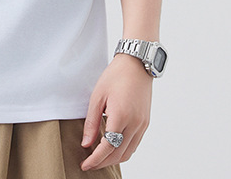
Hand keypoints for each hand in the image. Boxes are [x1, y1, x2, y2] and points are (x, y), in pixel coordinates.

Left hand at [80, 54, 152, 170]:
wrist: (136, 64)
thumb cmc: (115, 76)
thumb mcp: (97, 96)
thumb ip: (91, 122)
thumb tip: (86, 144)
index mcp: (121, 116)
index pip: (107, 147)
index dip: (95, 159)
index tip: (85, 165)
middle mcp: (135, 124)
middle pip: (118, 154)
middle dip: (103, 162)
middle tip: (89, 164)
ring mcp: (142, 125)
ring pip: (128, 153)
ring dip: (113, 159)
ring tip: (99, 158)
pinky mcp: (145, 123)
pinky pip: (134, 144)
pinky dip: (123, 151)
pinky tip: (112, 148)